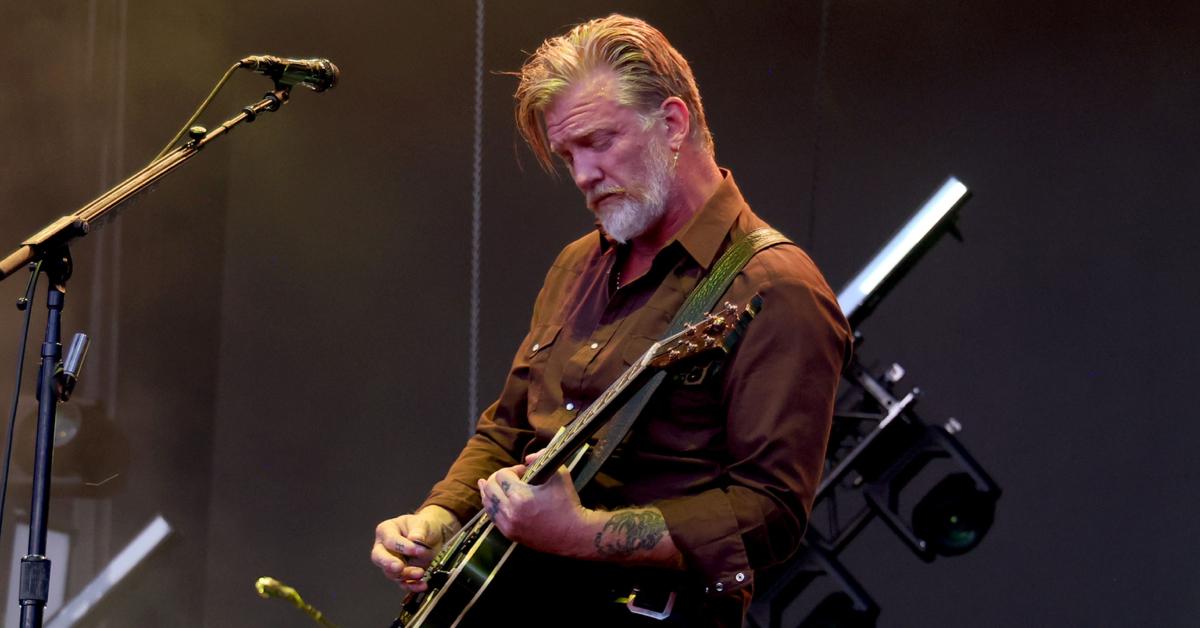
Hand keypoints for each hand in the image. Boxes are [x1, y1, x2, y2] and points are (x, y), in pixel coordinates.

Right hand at [372, 505, 459, 591]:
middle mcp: (384, 548)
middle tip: (399, 567)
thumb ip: (419, 531)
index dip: (403, 546)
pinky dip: (412, 585)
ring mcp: (391, 563)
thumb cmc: (423, 527)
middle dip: (389, 564)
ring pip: (392, 573)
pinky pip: (403, 583)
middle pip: (379, 558)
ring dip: (406, 575)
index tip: (417, 549)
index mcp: (386, 531)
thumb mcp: (423, 523)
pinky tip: (422, 584)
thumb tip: (415, 538)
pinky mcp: (401, 575)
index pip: (390, 540)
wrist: (432, 536)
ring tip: (420, 573)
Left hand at [477, 450, 598, 557]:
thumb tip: (527, 457)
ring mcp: (508, 525)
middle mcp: (510, 511)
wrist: (573, 534)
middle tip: (510, 477)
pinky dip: (492, 506)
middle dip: (497, 478)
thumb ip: (542, 459)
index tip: (525, 471)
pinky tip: (493, 500)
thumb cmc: (568, 503)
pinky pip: (492, 517)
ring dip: (490, 492)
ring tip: (492, 484)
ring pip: (487, 503)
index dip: (512, 469)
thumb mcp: (559, 474)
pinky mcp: (510, 534)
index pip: (501, 475)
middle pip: (489, 488)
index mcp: (520, 496)